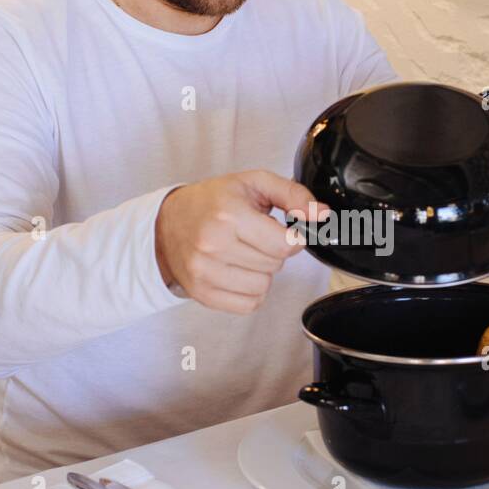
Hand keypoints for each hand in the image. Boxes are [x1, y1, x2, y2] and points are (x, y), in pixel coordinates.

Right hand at [155, 171, 329, 312]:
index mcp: (229, 215)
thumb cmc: (212, 201)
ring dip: (262, 272)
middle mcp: (214, 245)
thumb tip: (322, 215)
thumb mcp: (254, 183)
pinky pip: (248, 304)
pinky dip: (250, 291)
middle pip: (275, 266)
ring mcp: (205, 272)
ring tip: (244, 253)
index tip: (281, 230)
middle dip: (273, 252)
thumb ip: (293, 195)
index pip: (285, 245)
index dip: (291, 238)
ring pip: (263, 287)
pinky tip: (238, 271)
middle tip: (254, 238)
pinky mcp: (202, 294)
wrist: (167, 222)